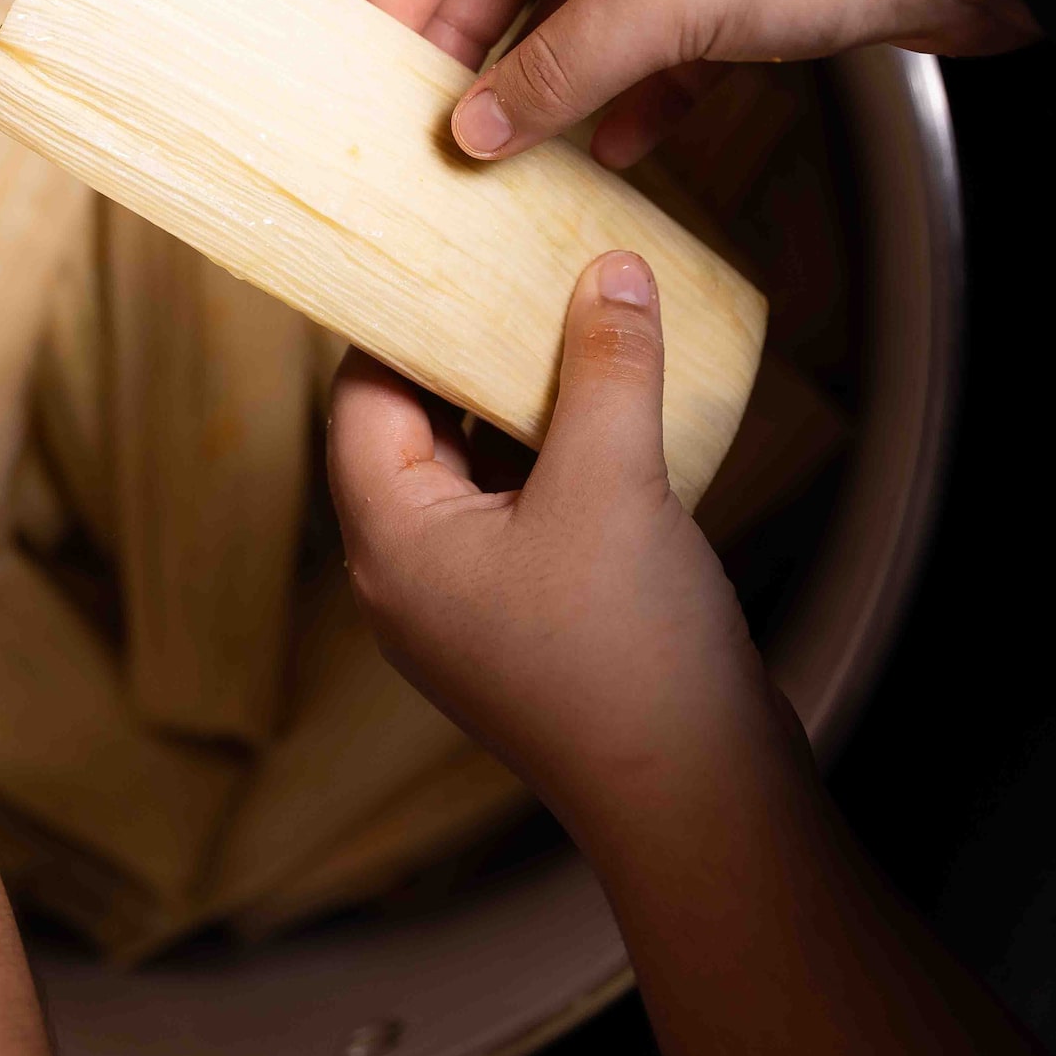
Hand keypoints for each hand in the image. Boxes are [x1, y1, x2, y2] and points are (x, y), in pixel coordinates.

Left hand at [327, 249, 790, 834]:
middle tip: (515, 279)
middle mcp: (409, 577)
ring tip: (573, 329)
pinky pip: (522, 514)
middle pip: (411, 432)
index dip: (396, 323)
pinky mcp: (529, 625)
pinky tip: (611, 417)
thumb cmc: (627, 654)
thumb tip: (610, 272)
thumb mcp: (613, 482)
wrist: (697, 798)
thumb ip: (606, 367)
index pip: (358, 400)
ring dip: (519, 409)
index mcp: (390, 542)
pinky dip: (555, 460)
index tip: (441, 257)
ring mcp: (469, 607)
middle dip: (465, 358)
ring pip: (474, 473)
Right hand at [360, 0, 1033, 166]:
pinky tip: (615, 150)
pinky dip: (634, 94)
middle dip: (477, 37)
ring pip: (591, 5)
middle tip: (432, 114)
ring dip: (551, 76)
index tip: (379, 46)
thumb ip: (558, 67)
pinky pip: (663, 43)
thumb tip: (470, 128)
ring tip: (506, 149)